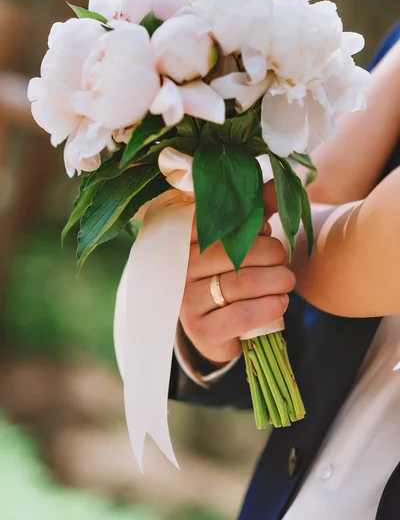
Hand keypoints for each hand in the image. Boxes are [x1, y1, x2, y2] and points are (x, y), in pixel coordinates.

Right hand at [179, 182, 295, 363]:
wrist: (218, 332)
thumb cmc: (229, 277)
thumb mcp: (240, 243)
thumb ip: (256, 213)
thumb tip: (276, 186)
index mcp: (184, 239)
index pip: (217, 218)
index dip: (251, 225)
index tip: (263, 232)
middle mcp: (180, 267)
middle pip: (239, 250)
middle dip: (274, 254)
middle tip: (282, 261)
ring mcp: (186, 300)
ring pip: (245, 282)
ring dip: (279, 280)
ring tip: (287, 281)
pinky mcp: (201, 329)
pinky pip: (243, 314)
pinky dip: (271, 307)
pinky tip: (279, 302)